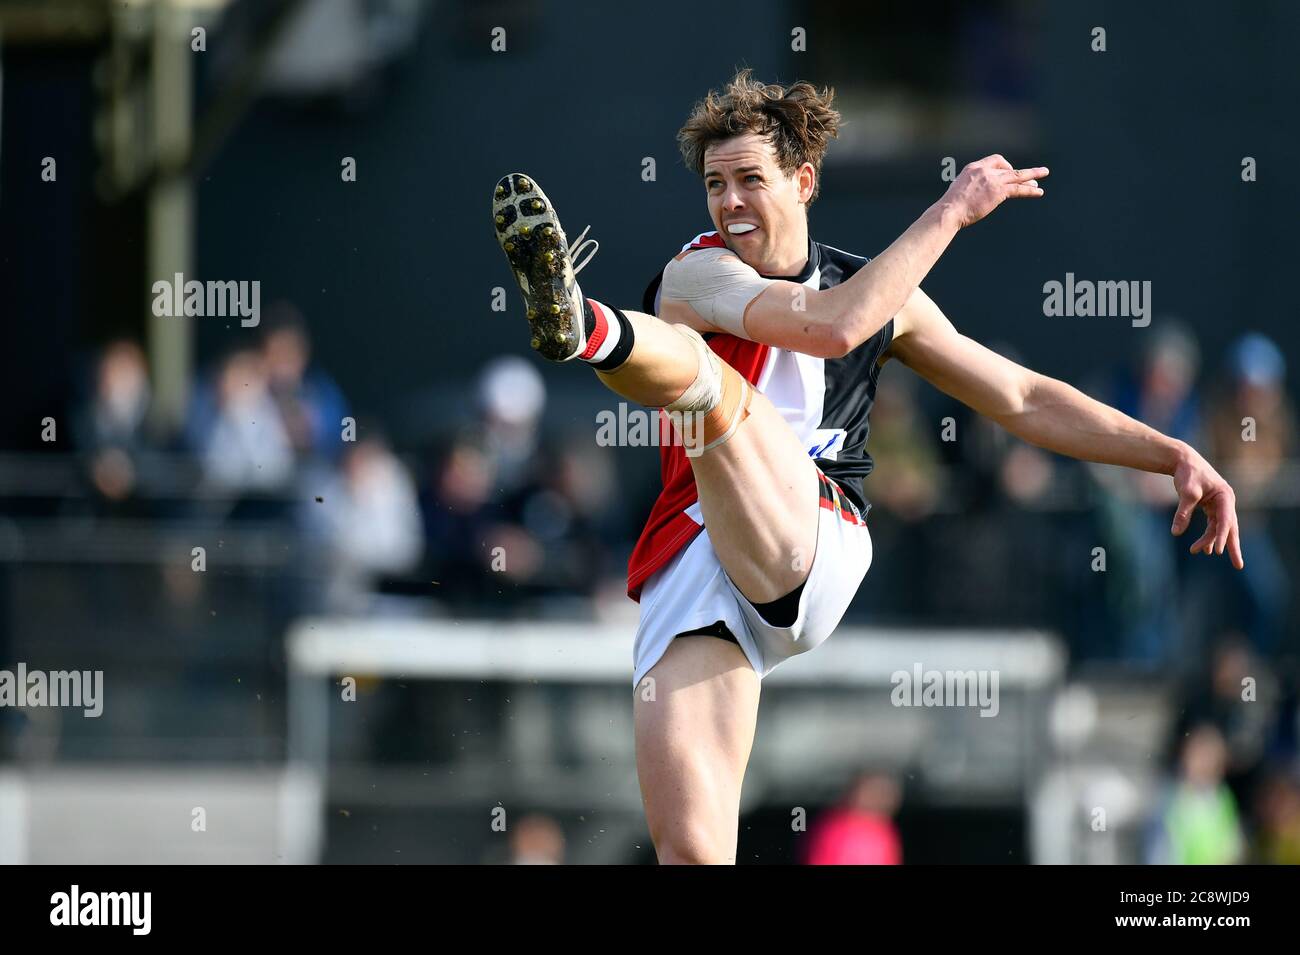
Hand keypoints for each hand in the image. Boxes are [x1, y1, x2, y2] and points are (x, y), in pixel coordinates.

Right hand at [943, 155, 1048, 228]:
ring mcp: (992, 180)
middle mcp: (984, 170)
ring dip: (1032, 175)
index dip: (1005, 166)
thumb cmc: (950, 207)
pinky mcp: (998, 192)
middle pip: (1008, 168)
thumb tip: (971, 195)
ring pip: (1018, 175)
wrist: (949, 211)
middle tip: (1035, 172)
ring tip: (1044, 174)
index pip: (995, 160)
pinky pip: (1019, 189)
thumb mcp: (959, 191)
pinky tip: (1038, 192)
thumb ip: (970, 188)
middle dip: (1021, 171)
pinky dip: (1030, 190)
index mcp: (973, 168)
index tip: (1008, 174)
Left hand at [1171, 449, 1244, 568]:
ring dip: (1212, 541)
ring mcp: (1220, 505)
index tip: (1218, 551)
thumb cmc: (1188, 474)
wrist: (1184, 461)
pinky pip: (1213, 525)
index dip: (1221, 536)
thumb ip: (1183, 513)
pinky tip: (1206, 549)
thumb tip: (1176, 533)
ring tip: (1205, 553)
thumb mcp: (1186, 492)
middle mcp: (1226, 502)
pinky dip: (1209, 536)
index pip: (1225, 520)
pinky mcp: (1211, 507)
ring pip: (1219, 528)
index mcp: (1225, 496)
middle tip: (1238, 566)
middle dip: (1233, 547)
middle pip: (1230, 528)